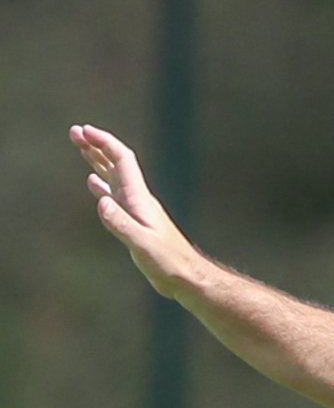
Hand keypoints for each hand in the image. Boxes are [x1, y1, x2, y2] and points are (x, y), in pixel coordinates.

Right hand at [70, 124, 200, 297]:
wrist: (186, 277)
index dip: (103, 143)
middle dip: (96, 146)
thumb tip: (101, 201)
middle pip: (116, 163)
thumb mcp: (142, 244)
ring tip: (80, 147)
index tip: (84, 130)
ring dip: (96, 160)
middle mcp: (138, 199)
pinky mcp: (135, 222)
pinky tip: (92, 183)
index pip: (121, 160)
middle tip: (74, 131)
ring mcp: (136, 209)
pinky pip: (114, 196)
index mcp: (139, 199)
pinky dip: (101, 186)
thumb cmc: (169, 263)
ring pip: (114, 177)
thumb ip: (122, 224)